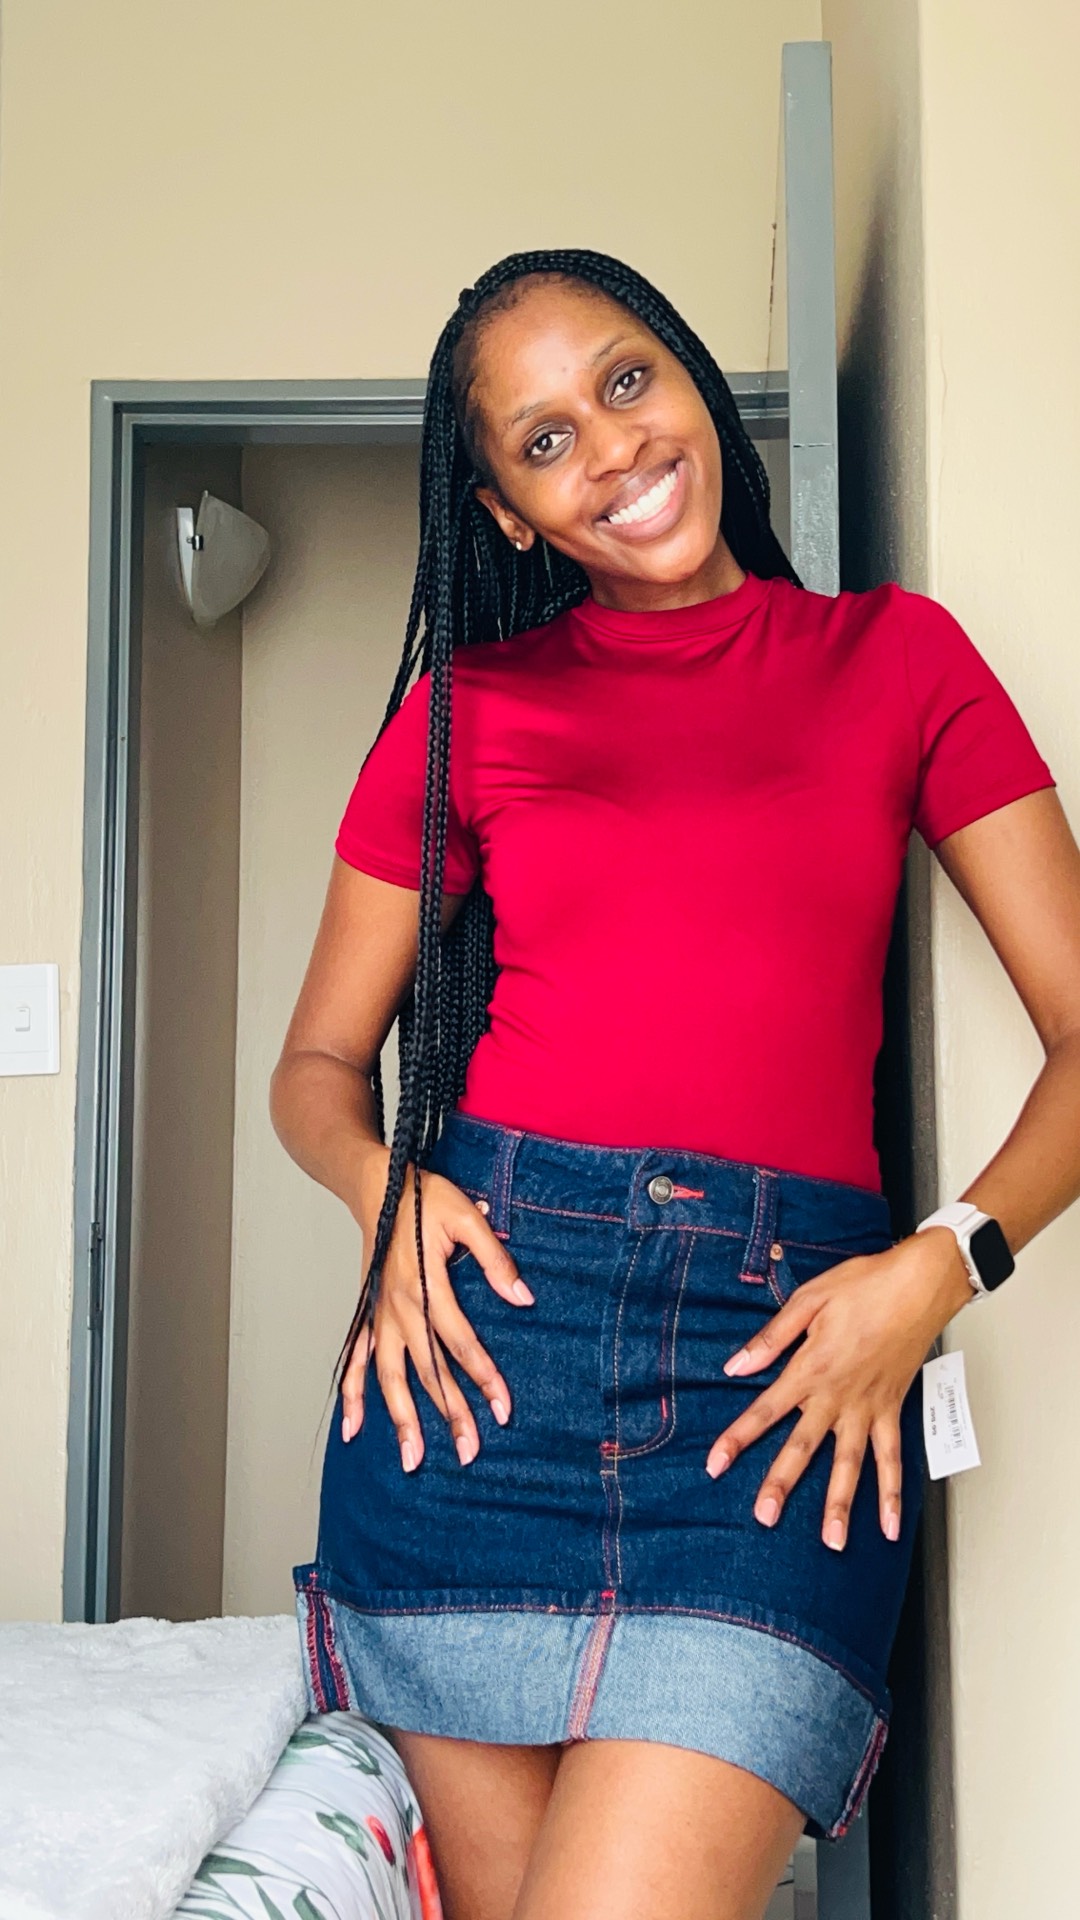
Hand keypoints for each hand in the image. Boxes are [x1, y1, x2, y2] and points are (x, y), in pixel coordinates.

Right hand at [341, 1149, 533, 1470]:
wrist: (375, 1185)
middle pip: (427, 1372)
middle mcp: (398, 1309)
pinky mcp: (367, 1314)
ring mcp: (378, 1315)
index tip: (503, 1410)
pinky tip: (354, 1428)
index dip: (484, 1378)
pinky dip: (352, 1394)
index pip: (460, 1344)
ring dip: (401, 1419)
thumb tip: (523, 1298)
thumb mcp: (467, 1217)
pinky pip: (355, 1360)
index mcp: (426, 1287)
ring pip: (388, 1377)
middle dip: (449, 1414)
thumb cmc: (424, 1198)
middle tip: (470, 1453)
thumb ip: (495, 1258)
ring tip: (413, 1458)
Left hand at [705, 1227, 975, 1548]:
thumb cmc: (866, 1285)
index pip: (767, 1409)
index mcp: (812, 1367)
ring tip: (830, 1541)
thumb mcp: (809, 1299)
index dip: (739, 1437)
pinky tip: (887, 1526)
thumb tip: (736, 1366)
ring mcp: (869, 1407)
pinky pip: (893, 1458)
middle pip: (804, 1446)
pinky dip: (892, 1493)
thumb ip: (771, 1338)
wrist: (920, 1285)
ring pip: (851, 1464)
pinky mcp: (893, 1410)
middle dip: (781, 1483)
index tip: (715, 1464)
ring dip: (839, 1504)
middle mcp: (839, 1395)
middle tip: (764, 1517)